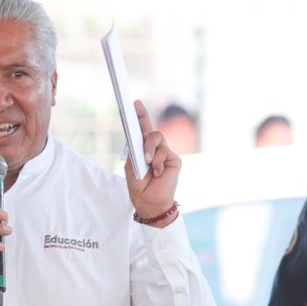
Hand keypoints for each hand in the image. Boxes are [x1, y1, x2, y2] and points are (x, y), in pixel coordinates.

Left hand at [125, 99, 181, 221]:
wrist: (149, 202)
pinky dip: (158, 162)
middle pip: (150, 129)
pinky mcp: (174, 160)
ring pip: (157, 137)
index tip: (133, 103)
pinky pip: (165, 152)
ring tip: (147, 162)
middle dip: (142, 119)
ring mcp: (166, 153)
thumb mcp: (132, 166)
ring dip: (149, 149)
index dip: (139, 116)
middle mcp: (155, 149)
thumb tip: (141, 137)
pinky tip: (157, 173)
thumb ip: (135, 150)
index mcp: (143, 149)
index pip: (141, 130)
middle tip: (135, 111)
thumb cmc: (139, 186)